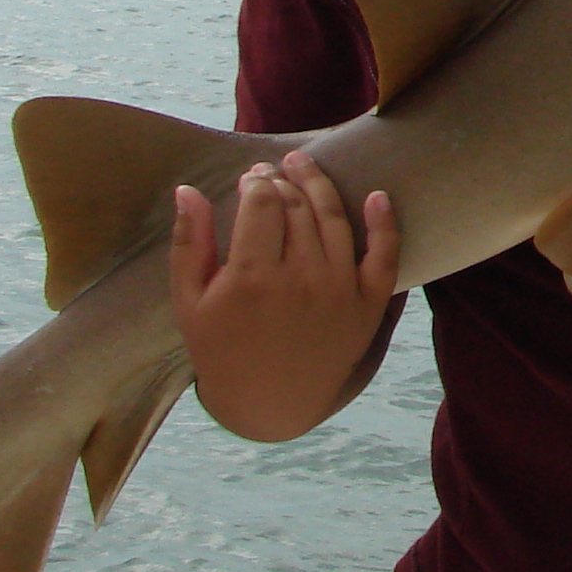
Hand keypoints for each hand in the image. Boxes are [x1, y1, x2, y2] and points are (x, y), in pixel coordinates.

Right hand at [168, 150, 397, 441]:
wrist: (268, 404)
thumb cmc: (221, 350)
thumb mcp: (190, 301)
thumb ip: (190, 242)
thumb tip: (187, 189)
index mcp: (251, 278)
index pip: (262, 203)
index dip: (257, 181)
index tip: (251, 177)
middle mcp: (300, 280)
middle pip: (297, 207)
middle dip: (284, 181)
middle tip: (275, 172)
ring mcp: (339, 292)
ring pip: (334, 220)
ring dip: (321, 186)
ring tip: (305, 168)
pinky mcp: (367, 306)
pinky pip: (384, 257)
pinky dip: (385, 223)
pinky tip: (377, 195)